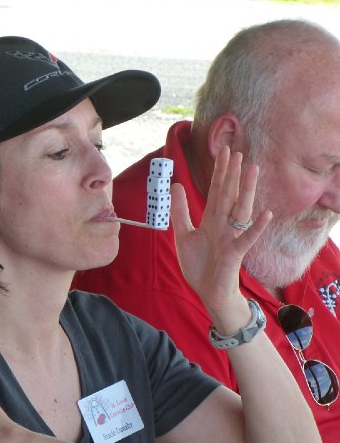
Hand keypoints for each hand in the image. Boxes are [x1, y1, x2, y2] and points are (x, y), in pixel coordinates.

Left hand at [171, 147, 271, 320]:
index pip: (216, 191)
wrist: (208, 291)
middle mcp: (223, 225)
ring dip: (246, 190)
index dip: (219, 172)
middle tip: (236, 151)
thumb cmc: (200, 265)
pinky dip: (256, 228)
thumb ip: (180, 211)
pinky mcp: (235, 253)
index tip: (223, 151)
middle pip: (228, 195)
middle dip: (231, 174)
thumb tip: (176, 186)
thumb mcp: (184, 235)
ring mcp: (231, 237)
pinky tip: (266, 214)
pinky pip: (247, 239)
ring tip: (253, 170)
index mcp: (211, 220)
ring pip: (240, 209)